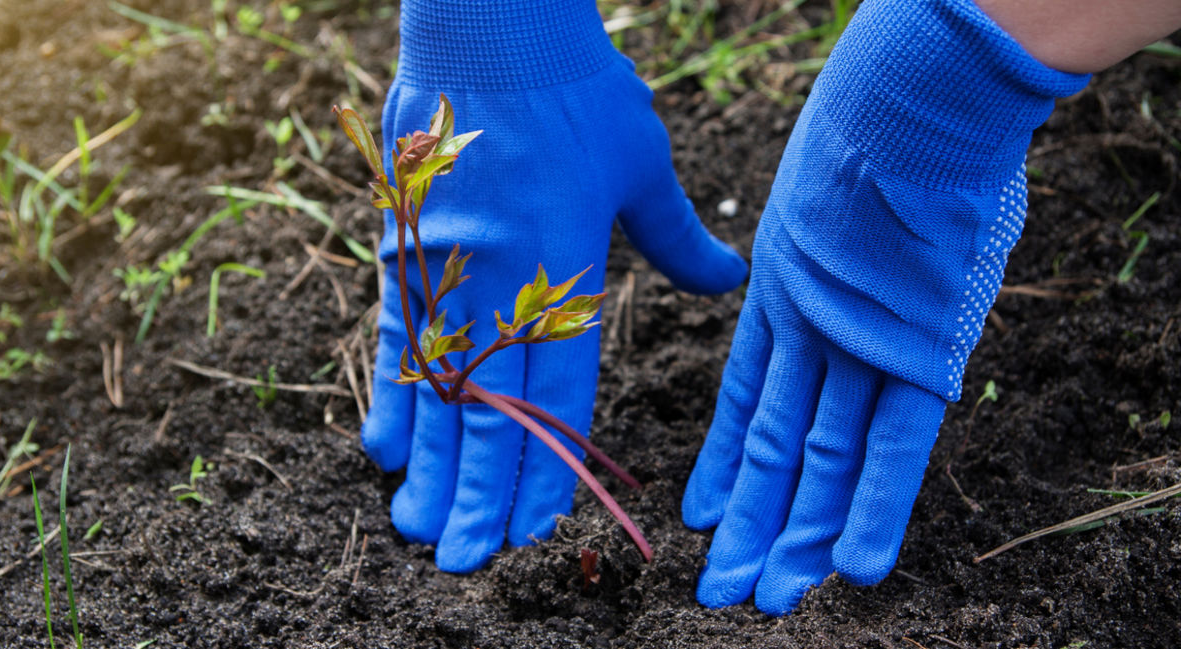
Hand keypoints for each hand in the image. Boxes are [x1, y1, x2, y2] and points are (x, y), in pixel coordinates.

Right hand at [361, 0, 746, 573]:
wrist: (490, 28)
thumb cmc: (577, 90)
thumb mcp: (643, 161)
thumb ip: (681, 237)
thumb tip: (730, 279)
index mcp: (568, 266)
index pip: (558, 392)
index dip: (546, 465)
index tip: (534, 524)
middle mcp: (503, 279)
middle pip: (489, 409)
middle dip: (479, 493)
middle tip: (465, 561)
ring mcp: (443, 267)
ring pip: (434, 387)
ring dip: (427, 465)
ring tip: (417, 527)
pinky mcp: (401, 248)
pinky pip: (391, 337)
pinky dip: (389, 395)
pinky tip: (384, 448)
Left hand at [681, 0, 1087, 614]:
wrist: (907, 99)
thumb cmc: (873, 137)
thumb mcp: (828, 208)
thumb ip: (820, 263)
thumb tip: (821, 279)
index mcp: (785, 299)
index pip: (751, 405)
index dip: (728, 468)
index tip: (704, 518)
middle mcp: (809, 333)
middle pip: (777, 447)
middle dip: (752, 524)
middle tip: (722, 591)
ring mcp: (855, 343)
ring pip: (820, 458)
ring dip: (794, 533)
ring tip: (762, 598)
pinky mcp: (911, 346)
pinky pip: (893, 442)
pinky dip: (877, 505)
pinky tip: (853, 566)